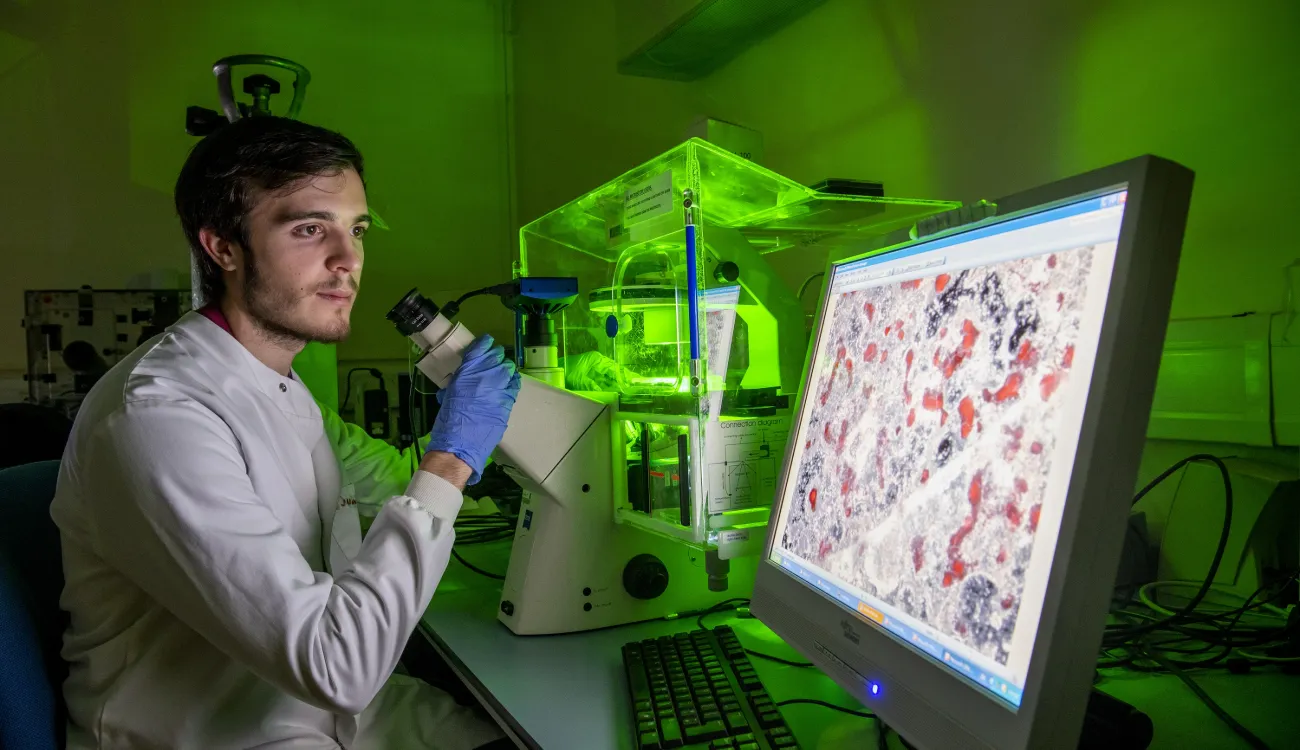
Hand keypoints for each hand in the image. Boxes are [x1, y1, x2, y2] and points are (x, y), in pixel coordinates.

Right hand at [425, 334, 520, 484]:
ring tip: (499, 373)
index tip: (484, 344)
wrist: (458, 447)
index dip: (484, 344)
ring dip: (504, 368)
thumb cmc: (447, 424)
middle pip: (498, 356)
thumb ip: (460, 381)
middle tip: (490, 360)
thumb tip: (465, 377)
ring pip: (509, 369)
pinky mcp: (507, 404)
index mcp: (467, 373)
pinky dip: (511, 382)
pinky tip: (507, 385)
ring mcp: (499, 390)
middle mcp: (486, 377)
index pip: (481, 348)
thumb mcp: (449, 395)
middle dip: (495, 356)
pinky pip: (514, 386)